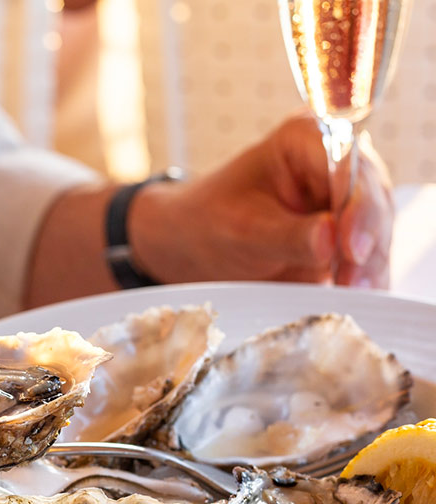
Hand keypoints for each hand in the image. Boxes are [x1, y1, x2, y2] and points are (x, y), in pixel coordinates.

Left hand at [129, 113, 393, 287]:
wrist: (193, 244)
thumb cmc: (209, 222)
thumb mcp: (241, 229)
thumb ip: (287, 235)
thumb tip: (331, 240)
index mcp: (307, 138)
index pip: (348, 166)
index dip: (356, 208)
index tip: (350, 248)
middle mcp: (335, 162)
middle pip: (372, 198)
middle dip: (369, 242)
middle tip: (355, 282)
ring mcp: (345, 198)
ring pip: (378, 229)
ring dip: (371, 265)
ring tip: (356, 294)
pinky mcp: (347, 233)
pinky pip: (368, 254)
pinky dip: (365, 277)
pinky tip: (358, 297)